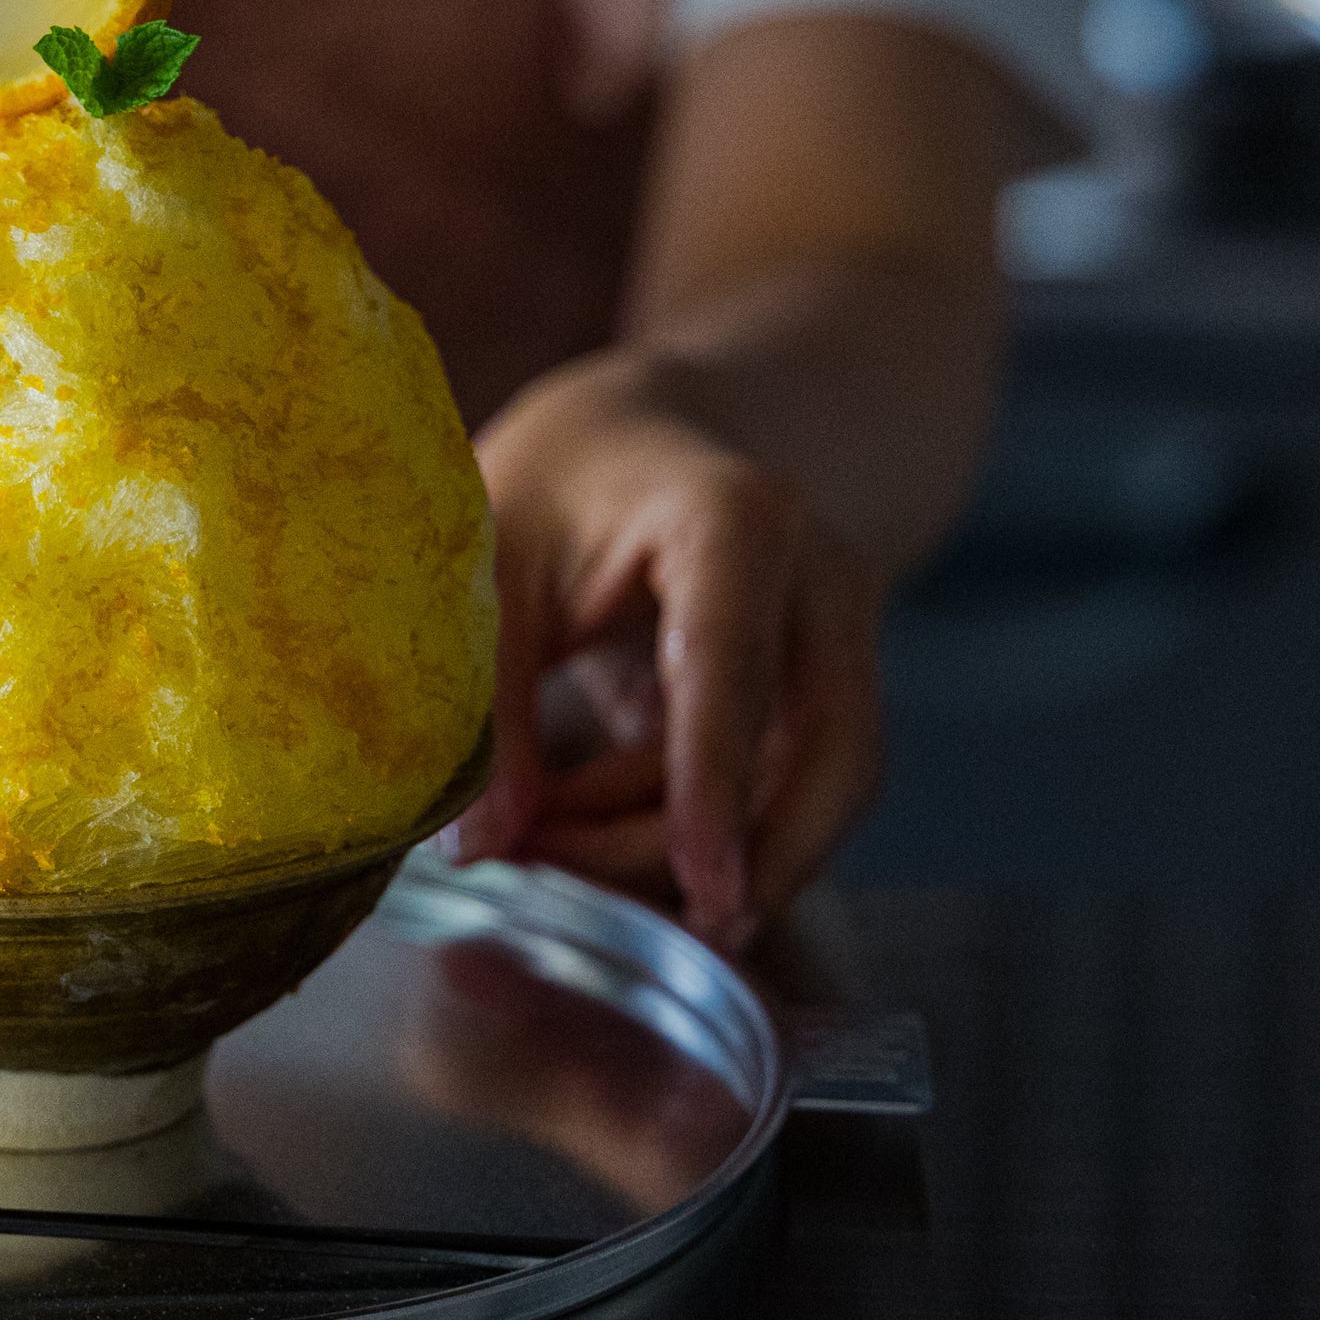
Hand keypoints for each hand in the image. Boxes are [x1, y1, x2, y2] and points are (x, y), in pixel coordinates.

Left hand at [463, 355, 885, 952]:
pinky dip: (692, 830)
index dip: (716, 784)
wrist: (650, 433)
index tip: (703, 886)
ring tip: (554, 848)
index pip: (735, 668)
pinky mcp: (824, 694)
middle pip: (819, 758)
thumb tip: (480, 848)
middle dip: (705, 852)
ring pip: (810, 793)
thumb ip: (489, 702)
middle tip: (558, 878)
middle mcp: (818, 580)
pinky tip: (591, 827)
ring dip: (688, 850)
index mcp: (733, 521)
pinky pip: (784, 794)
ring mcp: (840, 640)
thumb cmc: (564, 478)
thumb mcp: (495, 558)